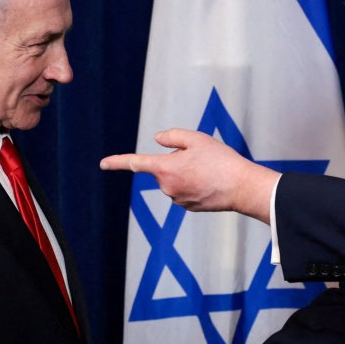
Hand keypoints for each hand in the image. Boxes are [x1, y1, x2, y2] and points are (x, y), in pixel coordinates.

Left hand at [99, 129, 278, 223]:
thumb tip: (157, 140)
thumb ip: (173, 136)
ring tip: (210, 170)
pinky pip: (186, 190)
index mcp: (165, 168)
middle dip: (176, 161)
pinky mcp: (189, 207)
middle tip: (201, 157)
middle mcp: (167, 187)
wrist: (242, 188)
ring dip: (187, 173)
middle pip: (164, 168)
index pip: (135, 163)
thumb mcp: (196, 139)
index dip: (117, 162)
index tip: (103, 164)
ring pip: (176, 180)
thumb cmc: (221, 161)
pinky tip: (212, 182)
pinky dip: (195, 184)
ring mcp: (178, 199)